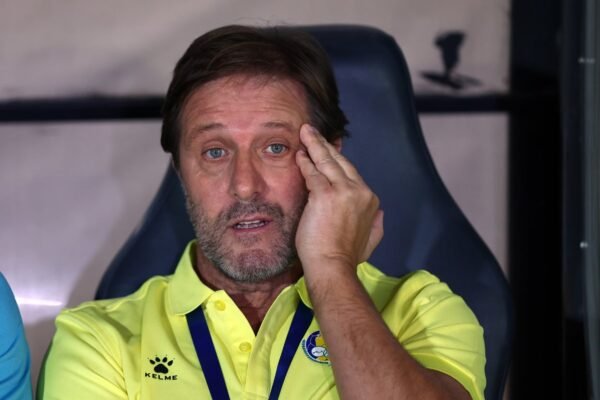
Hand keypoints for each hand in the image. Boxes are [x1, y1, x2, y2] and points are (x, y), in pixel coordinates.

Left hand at [294, 124, 383, 277]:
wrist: (334, 266)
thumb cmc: (347, 257)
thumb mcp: (371, 240)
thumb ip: (377, 224)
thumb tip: (380, 213)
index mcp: (370, 199)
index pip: (351, 173)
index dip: (338, 160)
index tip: (329, 151)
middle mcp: (359, 191)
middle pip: (340, 162)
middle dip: (325, 145)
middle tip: (313, 132)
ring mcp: (343, 191)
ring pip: (327, 162)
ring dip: (314, 145)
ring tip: (305, 133)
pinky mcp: (325, 195)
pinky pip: (313, 173)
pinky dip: (305, 162)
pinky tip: (299, 154)